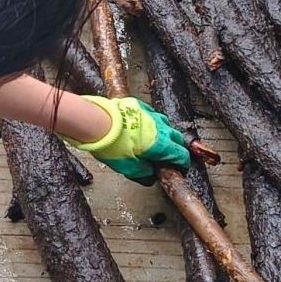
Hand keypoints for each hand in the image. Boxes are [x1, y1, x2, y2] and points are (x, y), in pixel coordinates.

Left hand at [64, 96, 190, 184]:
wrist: (98, 122)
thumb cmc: (112, 144)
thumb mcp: (128, 167)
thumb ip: (142, 173)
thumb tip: (149, 175)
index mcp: (161, 145)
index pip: (181, 155)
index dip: (182, 164)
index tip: (179, 168)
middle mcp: (160, 128)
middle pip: (177, 138)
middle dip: (176, 148)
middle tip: (169, 156)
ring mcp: (151, 115)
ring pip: (165, 125)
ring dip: (165, 134)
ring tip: (155, 142)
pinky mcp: (139, 106)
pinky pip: (151, 115)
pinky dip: (151, 123)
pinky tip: (143, 128)